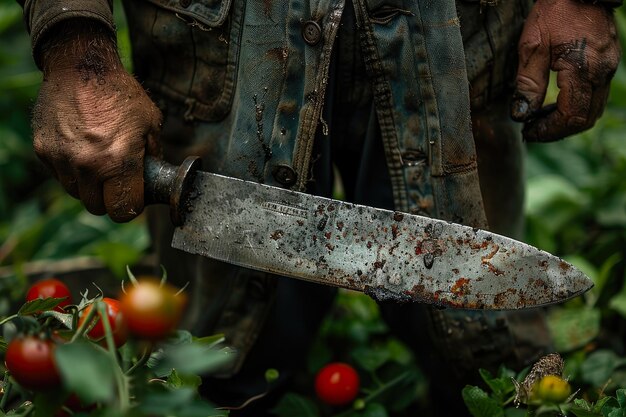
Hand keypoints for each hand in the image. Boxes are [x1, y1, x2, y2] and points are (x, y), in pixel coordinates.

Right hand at [33, 20, 161, 221]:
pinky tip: (81, 148)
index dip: (132, 206)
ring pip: (77, 194)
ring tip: (99, 161)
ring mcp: (63, 160)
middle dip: (110, 198)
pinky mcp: (44, 152)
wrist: (81, 67)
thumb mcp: (151, 123)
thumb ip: (154, 157)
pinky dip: (71, 170)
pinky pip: (60, 175)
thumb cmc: (120, 94)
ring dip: (89, 186)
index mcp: (119, 161)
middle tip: (118, 181)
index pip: (124, 210)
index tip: (135, 196)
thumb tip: (155, 180)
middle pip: (98, 207)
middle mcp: (88, 165)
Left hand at [510, 0, 620, 141]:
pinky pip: (596, 95)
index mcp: (582, 70)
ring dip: (567, 120)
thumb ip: (528, 84)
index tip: (529, 133)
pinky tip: (555, 103)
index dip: (549, 131)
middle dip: (558, 130)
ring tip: (541, 119)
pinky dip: (577, 106)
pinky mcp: (608, 63)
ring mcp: (609, 68)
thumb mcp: (532, 46)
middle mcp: (602, 72)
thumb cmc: (554, 11)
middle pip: (585, 119)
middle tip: (533, 130)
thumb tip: (521, 115)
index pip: (572, 117)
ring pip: (593, 109)